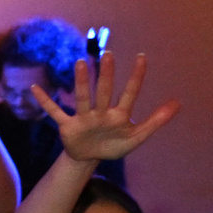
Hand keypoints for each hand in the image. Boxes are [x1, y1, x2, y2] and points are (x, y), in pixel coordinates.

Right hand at [36, 50, 178, 164]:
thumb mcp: (137, 137)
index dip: (136, 77)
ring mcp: (84, 118)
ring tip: (80, 63)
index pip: (130, 93)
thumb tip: (177, 102)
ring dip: (81, 82)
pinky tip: (35, 89)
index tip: (141, 57)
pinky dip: (45, 102)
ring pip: (83, 97)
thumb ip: (156, 121)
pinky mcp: (68, 126)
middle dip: (107, 74)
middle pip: (105, 91)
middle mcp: (101, 112)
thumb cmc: (114, 145)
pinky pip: (55, 112)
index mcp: (119, 115)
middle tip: (108, 54)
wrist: (90, 158)